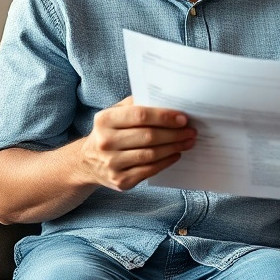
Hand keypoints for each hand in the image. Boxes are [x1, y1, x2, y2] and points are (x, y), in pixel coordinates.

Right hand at [77, 96, 195, 191]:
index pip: (140, 115)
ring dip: (174, 147)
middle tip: (191, 131)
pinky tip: (175, 154)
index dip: (164, 117)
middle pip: (149, 136)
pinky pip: (149, 170)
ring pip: (151, 155)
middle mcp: (105, 142)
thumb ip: (136, 104)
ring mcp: (112, 163)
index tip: (183, 118)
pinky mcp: (120, 180)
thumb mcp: (115, 113)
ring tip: (188, 142)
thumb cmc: (110, 132)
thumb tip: (167, 99)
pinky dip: (166, 162)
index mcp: (104, 120)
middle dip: (175, 133)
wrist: (87, 162)